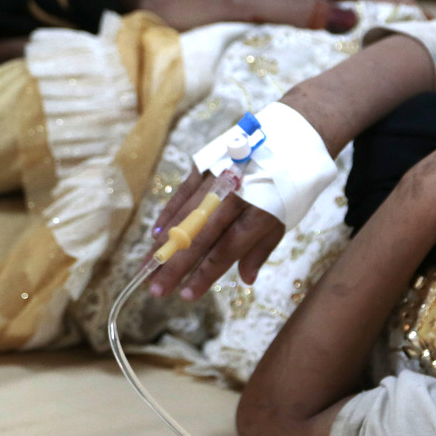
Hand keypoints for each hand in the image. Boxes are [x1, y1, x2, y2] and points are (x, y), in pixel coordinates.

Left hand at [125, 0, 416, 33]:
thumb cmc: (196, 4)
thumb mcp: (244, 5)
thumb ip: (296, 9)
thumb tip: (351, 17)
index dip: (394, 6)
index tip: (424, 26)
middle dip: (399, 3)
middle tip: (431, 31)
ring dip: (383, 7)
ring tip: (413, 30)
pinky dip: (360, 10)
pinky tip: (371, 28)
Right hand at [145, 169, 284, 300]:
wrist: (288, 141)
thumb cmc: (286, 188)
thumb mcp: (282, 220)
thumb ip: (260, 251)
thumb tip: (246, 281)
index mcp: (258, 215)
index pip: (225, 251)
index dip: (204, 275)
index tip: (186, 295)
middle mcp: (234, 198)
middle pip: (199, 237)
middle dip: (175, 266)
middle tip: (155, 288)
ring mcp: (216, 181)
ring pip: (184, 217)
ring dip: (163, 244)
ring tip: (148, 266)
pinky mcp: (205, 166)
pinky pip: (181, 194)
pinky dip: (167, 215)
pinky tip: (155, 235)